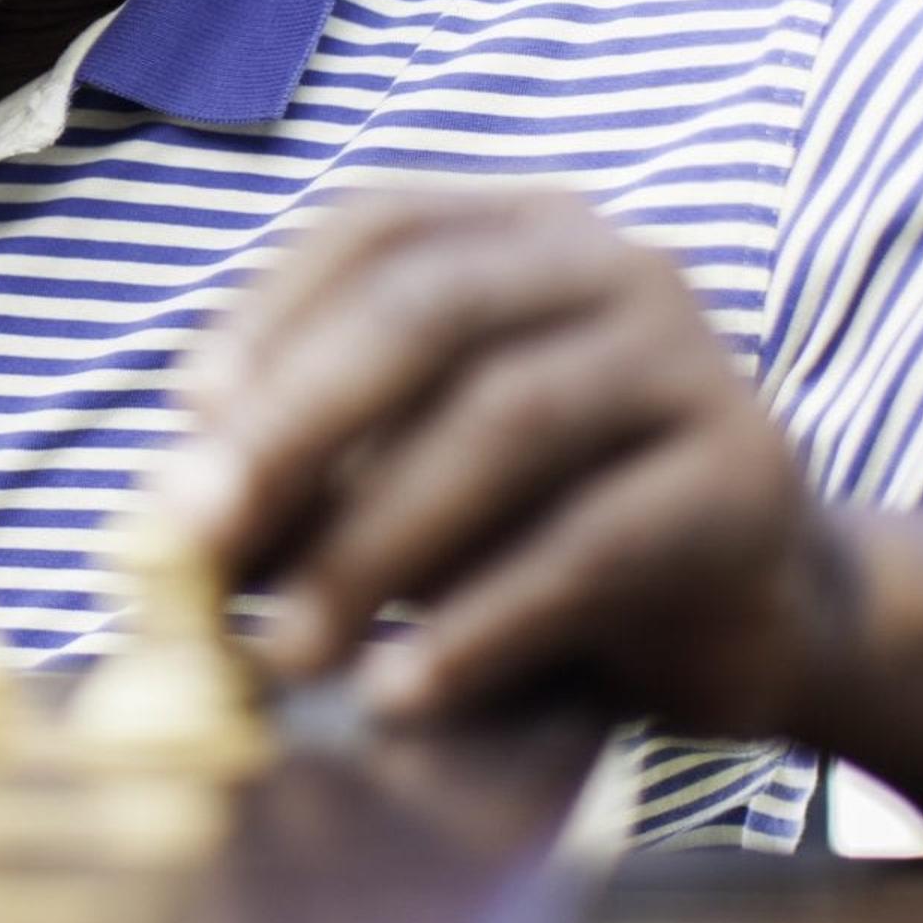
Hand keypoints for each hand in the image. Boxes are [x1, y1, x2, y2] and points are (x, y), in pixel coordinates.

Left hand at [174, 188, 852, 736]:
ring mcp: (695, 364)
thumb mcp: (412, 467)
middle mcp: (615, 265)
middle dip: (296, 424)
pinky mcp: (746, 482)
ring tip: (281, 647)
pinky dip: (475, 626)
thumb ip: (311, 462)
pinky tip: (395, 694)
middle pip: (429, 313)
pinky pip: (589, 549)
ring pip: (506, 424)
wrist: (753, 611)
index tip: (183, 413)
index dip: (269, 313)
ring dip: (371, 543)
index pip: (374, 230)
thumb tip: (169, 510)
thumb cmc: (538, 521)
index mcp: (520, 229)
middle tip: (196, 533)